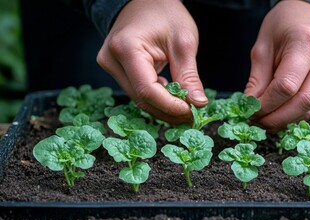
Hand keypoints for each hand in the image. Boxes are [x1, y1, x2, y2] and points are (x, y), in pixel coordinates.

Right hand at [97, 0, 206, 124]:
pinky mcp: (114, 69)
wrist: (144, 0)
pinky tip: (172, 99)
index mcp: (126, 48)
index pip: (147, 89)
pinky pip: (136, 91)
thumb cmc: (165, 13)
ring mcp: (109, 65)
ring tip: (186, 110)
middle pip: (141, 98)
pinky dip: (156, 99)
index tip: (191, 113)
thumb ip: (189, 76)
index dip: (169, 106)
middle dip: (168, 111)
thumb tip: (198, 105)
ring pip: (138, 98)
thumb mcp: (183, 42)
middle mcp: (111, 59)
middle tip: (192, 117)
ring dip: (163, 108)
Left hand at [244, 0, 309, 131]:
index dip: (267, 105)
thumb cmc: (286, 27)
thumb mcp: (263, 45)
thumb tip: (252, 107)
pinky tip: (289, 108)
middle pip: (305, 101)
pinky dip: (303, 112)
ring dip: (290, 119)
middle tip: (261, 123)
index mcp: (307, 41)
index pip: (286, 86)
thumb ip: (258, 78)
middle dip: (279, 118)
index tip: (252, 112)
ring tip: (271, 118)